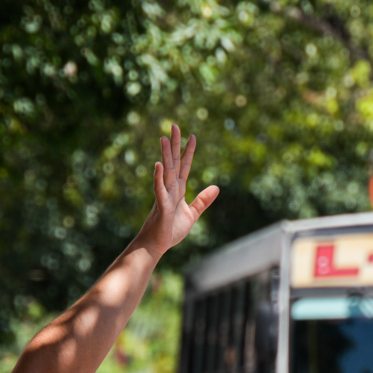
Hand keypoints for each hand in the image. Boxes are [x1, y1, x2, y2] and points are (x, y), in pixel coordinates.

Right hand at [136, 124, 219, 255]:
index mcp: (178, 190)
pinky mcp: (161, 207)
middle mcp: (170, 189)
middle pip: (174, 163)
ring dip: (166, 155)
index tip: (192, 136)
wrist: (155, 246)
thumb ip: (203, 200)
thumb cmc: (170, 231)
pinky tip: (159, 165)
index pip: (184, 167)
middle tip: (175, 125)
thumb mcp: (192, 214)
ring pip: (166, 172)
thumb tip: (217, 187)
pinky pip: (159, 190)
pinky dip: (159, 177)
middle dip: (175, 145)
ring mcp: (164, 196)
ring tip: (165, 138)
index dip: (189, 152)